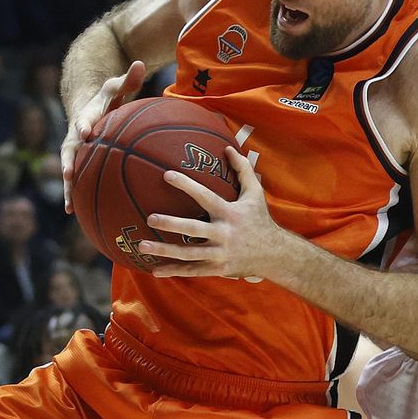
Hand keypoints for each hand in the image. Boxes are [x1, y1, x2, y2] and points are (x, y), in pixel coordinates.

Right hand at [60, 59, 145, 212]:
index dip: (84, 125)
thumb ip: (129, 78)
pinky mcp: (77, 161)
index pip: (84, 119)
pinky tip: (74, 214)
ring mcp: (74, 150)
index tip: (86, 133)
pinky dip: (73, 195)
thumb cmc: (107, 97)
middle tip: (68, 174)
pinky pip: (75, 179)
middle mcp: (76, 135)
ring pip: (68, 169)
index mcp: (87, 116)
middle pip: (69, 149)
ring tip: (69, 205)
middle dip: (68, 161)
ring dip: (68, 187)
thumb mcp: (117, 85)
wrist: (87, 105)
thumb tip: (141, 63)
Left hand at [137, 146, 297, 280]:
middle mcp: (224, 233)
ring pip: (189, 253)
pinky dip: (174, 271)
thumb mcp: (255, 193)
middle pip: (194, 228)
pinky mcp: (217, 268)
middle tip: (150, 217)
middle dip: (171, 223)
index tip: (166, 174)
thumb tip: (227, 147)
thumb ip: (243, 169)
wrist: (275, 254)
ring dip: (165, 250)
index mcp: (230, 213)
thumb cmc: (261, 220)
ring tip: (142, 245)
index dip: (186, 185)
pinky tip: (155, 270)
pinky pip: (192, 270)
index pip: (205, 196)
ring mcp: (220, 253)